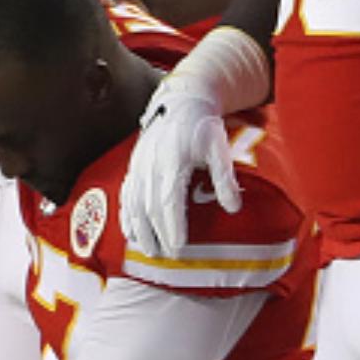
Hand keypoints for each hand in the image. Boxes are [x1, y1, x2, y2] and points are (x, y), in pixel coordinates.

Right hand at [119, 76, 239, 255]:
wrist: (180, 102)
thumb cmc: (202, 126)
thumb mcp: (219, 149)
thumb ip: (225, 179)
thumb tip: (233, 208)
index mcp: (172, 161)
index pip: (169, 201)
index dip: (172, 226)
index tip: (178, 247)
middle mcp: (150, 165)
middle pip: (149, 207)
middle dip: (156, 234)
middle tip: (165, 257)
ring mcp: (139, 165)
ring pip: (133, 203)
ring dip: (138, 228)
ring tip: (146, 250)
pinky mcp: (134, 165)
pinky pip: (125, 194)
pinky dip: (126, 214)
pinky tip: (130, 230)